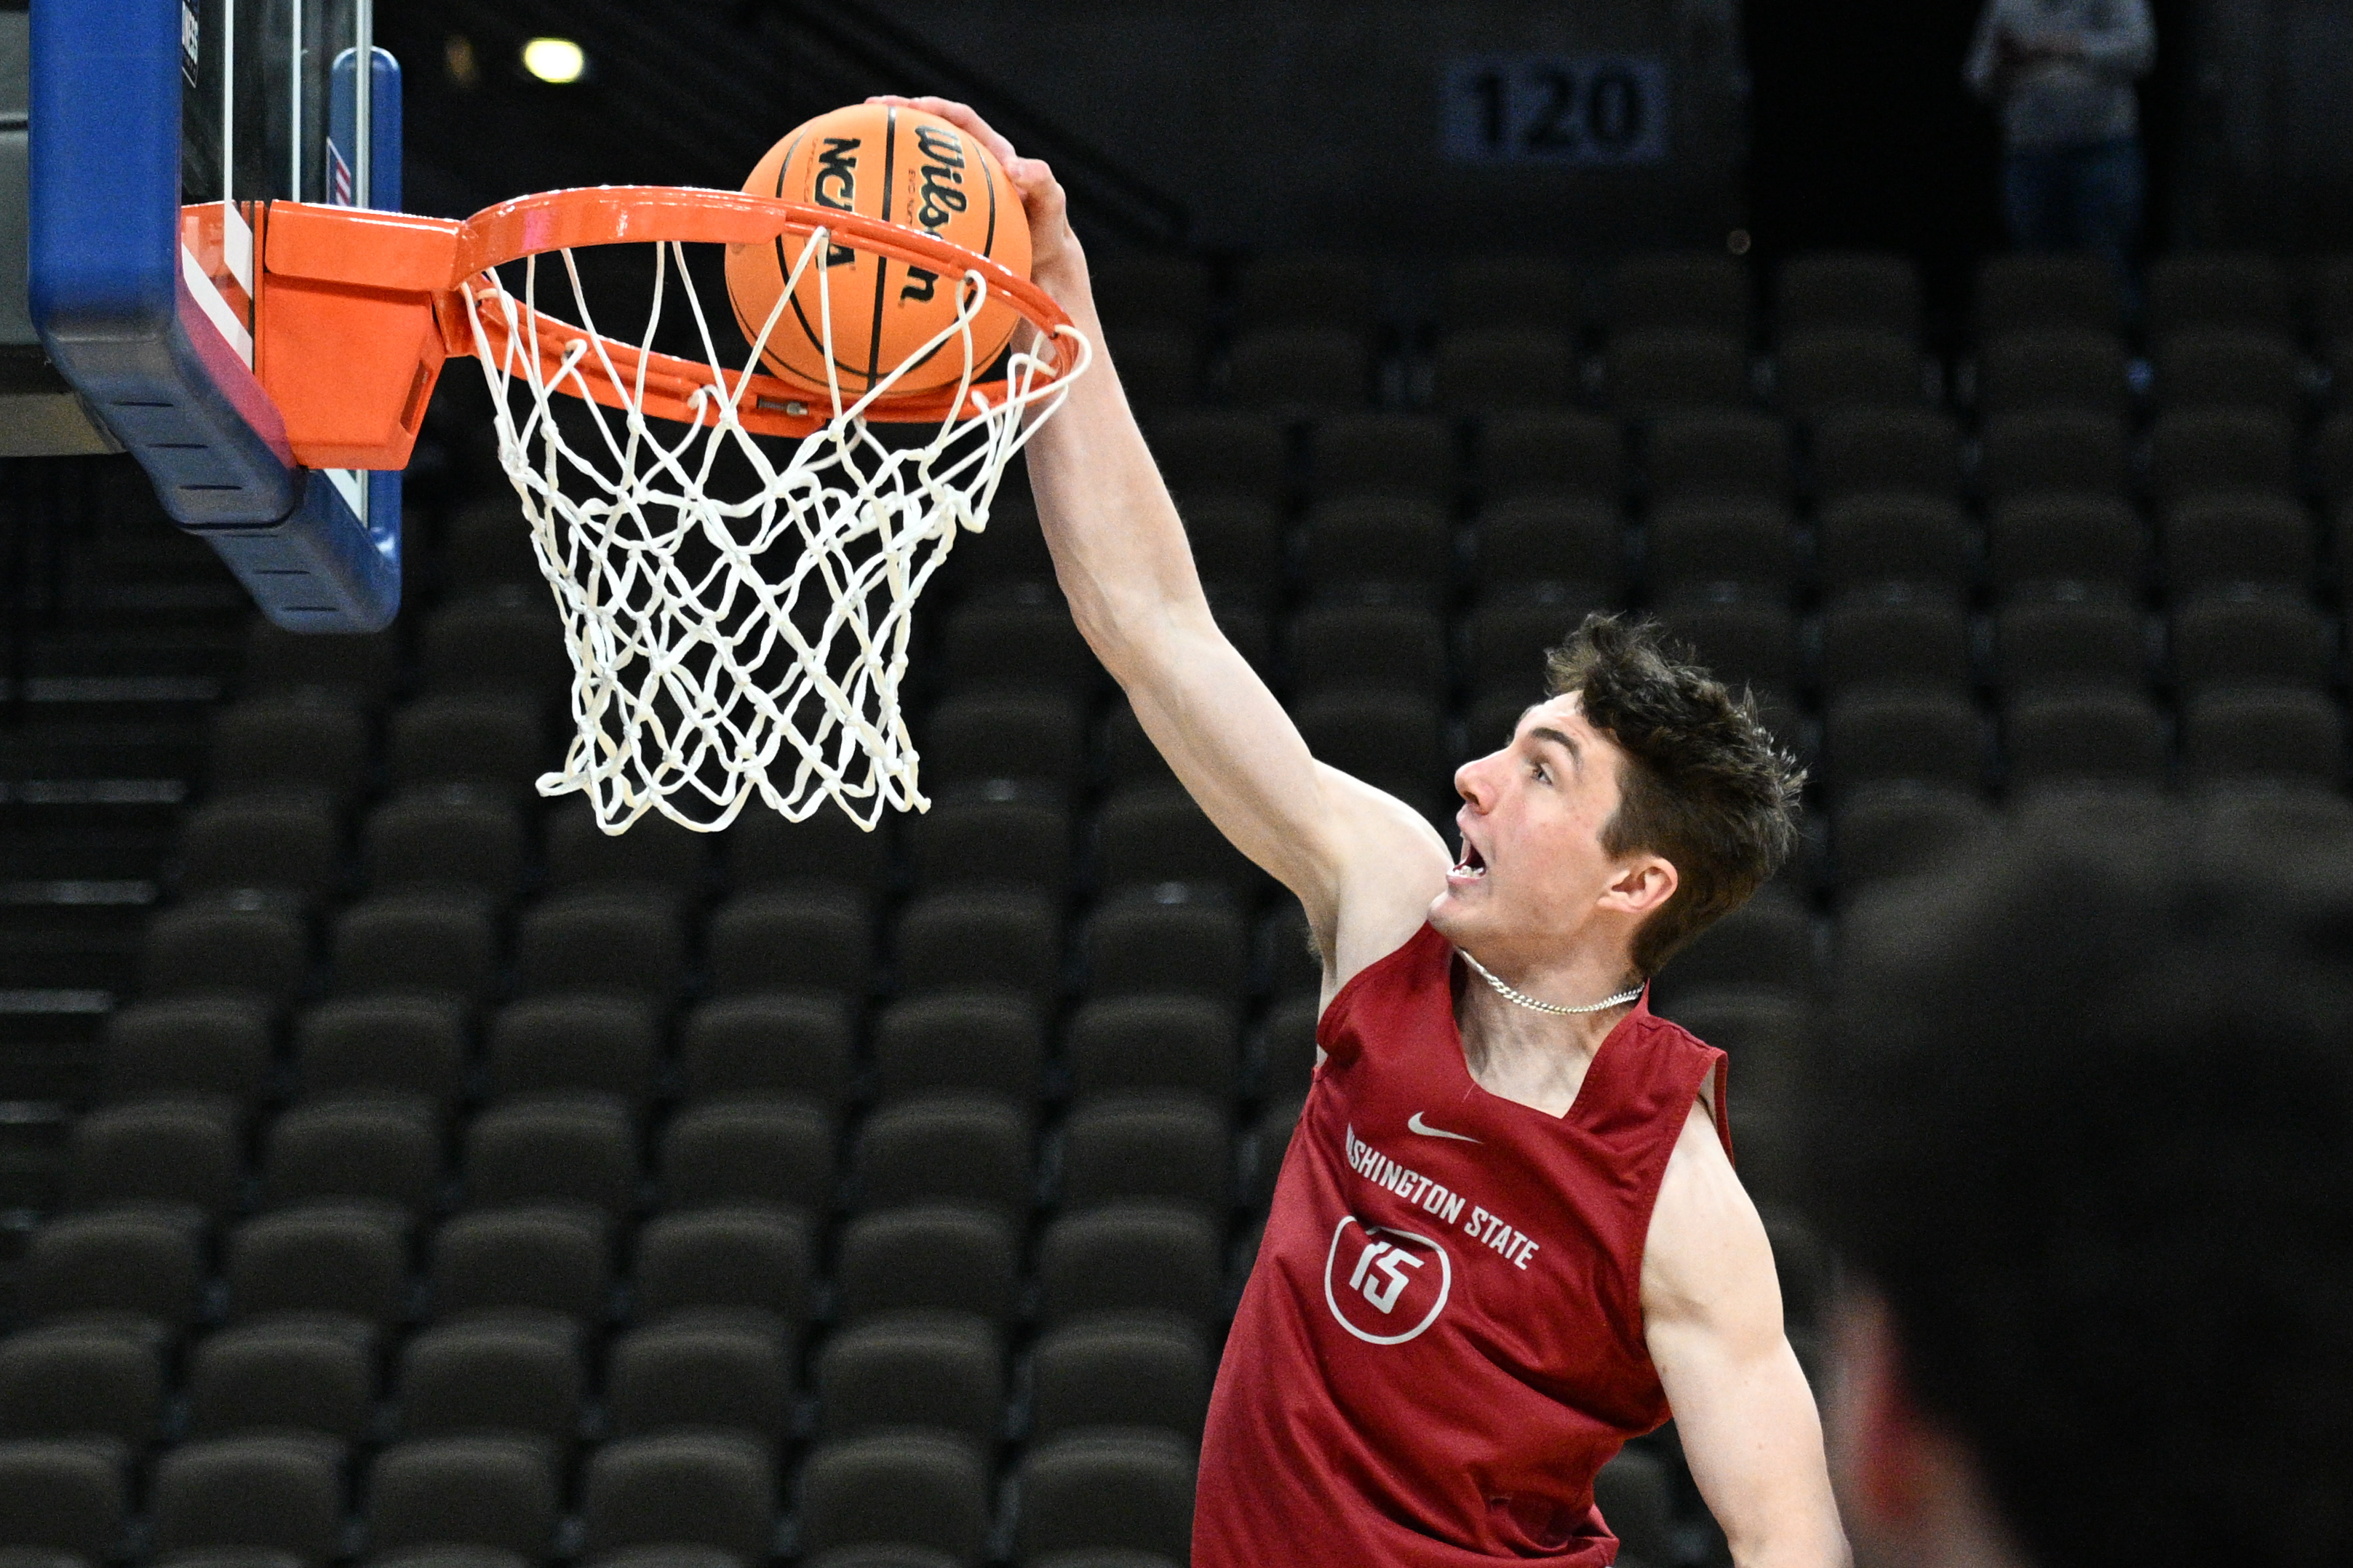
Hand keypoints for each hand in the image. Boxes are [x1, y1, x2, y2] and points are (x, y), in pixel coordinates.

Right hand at [865, 96, 1084, 294]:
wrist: (1039, 270)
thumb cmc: (1046, 233)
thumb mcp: (1051, 207)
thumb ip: (1041, 183)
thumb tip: (1015, 166)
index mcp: (990, 153)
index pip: (959, 119)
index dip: (934, 107)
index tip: (909, 106)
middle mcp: (966, 169)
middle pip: (927, 134)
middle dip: (896, 120)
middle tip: (864, 113)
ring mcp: (950, 195)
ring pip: (914, 168)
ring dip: (885, 159)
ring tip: (853, 154)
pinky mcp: (941, 220)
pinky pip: (912, 206)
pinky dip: (890, 205)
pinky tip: (866, 213)